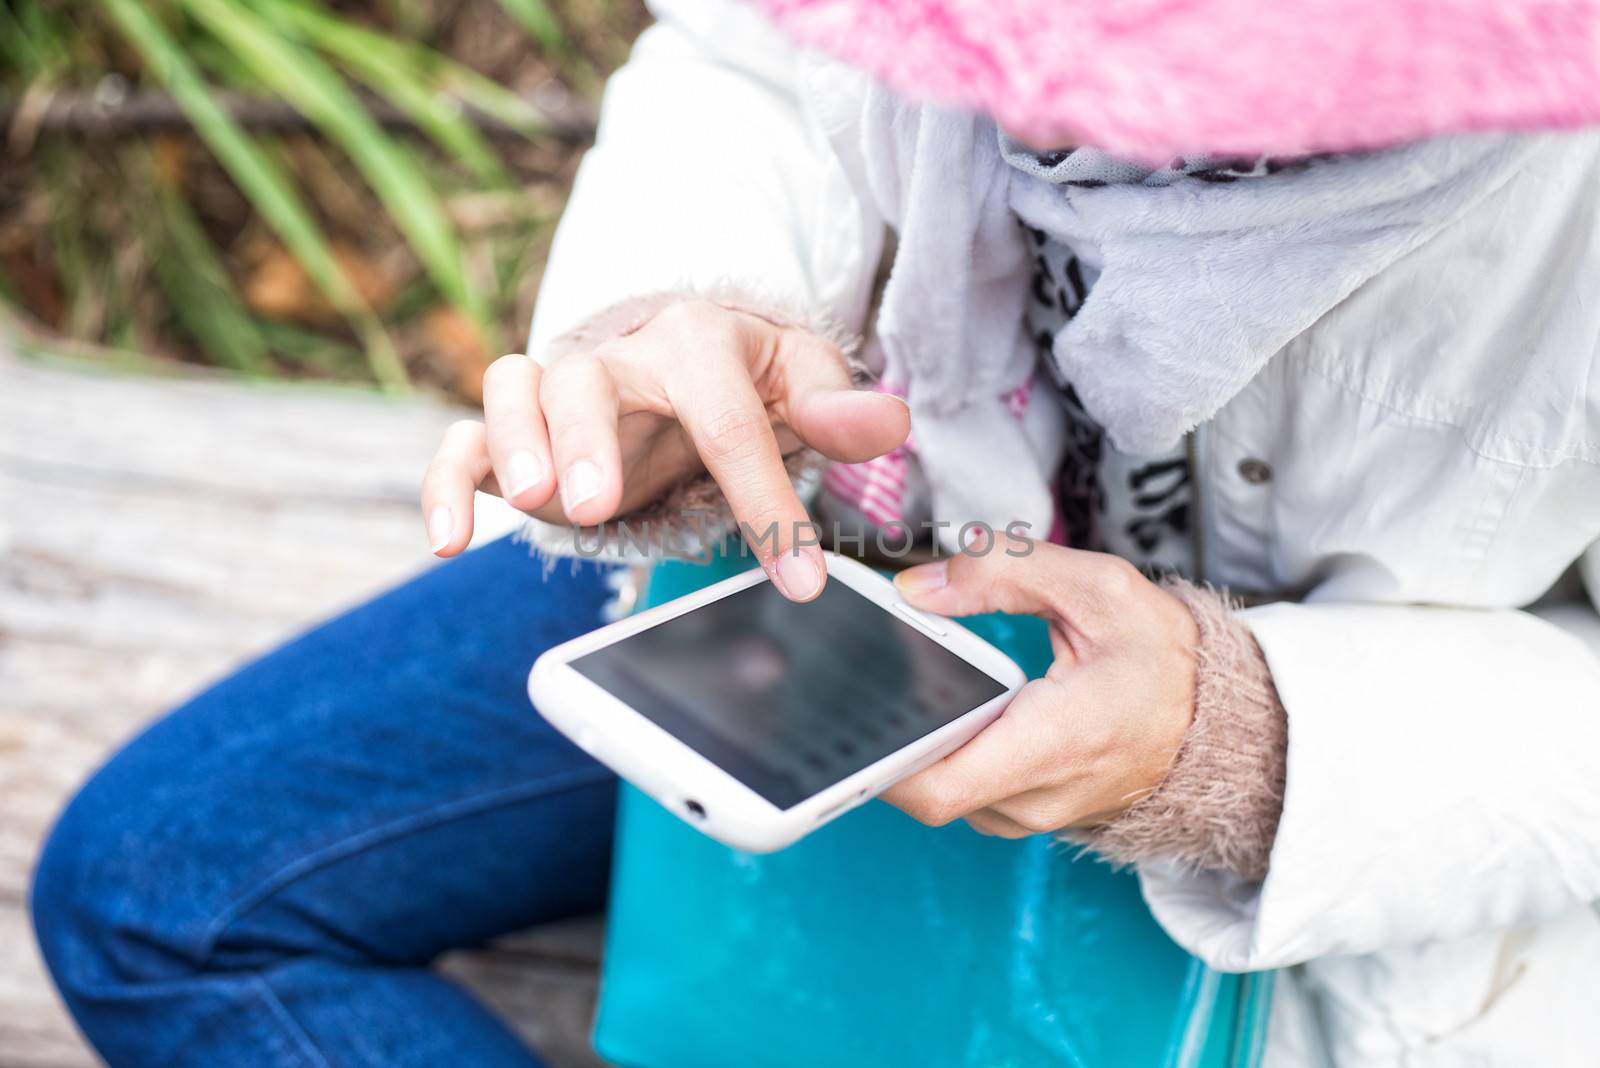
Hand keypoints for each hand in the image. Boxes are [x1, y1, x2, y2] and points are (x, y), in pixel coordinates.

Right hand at [419, 300, 909, 599]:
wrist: (689, 367)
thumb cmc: (751, 382)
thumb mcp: (803, 388)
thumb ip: (837, 408)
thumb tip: (889, 421)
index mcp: (700, 342)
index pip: (729, 416)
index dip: (765, 497)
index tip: (800, 578)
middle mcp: (619, 357)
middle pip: (590, 381)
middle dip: (589, 440)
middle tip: (601, 504)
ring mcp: (558, 389)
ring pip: (515, 390)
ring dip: (515, 443)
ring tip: (535, 504)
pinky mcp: (512, 431)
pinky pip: (461, 440)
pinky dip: (446, 481)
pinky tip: (449, 541)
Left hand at [880, 540, 1197, 836]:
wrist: (1220, 721)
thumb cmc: (1166, 659)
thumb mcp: (1099, 588)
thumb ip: (1004, 571)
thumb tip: (917, 587)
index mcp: (1054, 744)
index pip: (935, 787)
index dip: (878, 759)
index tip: (856, 709)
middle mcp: (1036, 796)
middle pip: (924, 787)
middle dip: (890, 733)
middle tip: (873, 675)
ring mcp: (1031, 813)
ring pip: (941, 788)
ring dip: (918, 742)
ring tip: (910, 680)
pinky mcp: (1027, 810)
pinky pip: (966, 790)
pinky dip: (945, 751)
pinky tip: (943, 703)